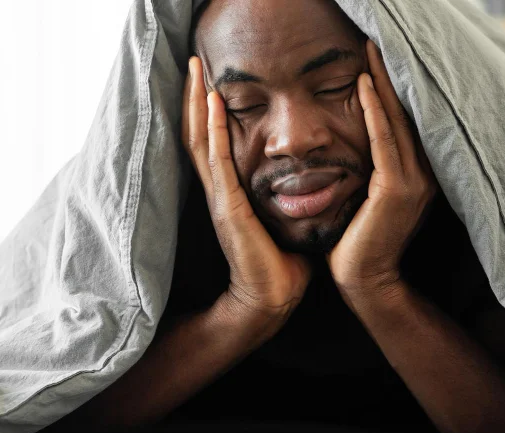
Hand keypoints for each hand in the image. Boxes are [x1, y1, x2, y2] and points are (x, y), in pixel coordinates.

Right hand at [183, 57, 310, 319]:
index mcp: (231, 191)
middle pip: (198, 132)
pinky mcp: (228, 208)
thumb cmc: (281, 263)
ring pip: (200, 140)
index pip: (212, 141)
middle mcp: (220, 190)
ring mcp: (220, 198)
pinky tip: (214, 105)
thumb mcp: (283, 218)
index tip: (209, 78)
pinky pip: (217, 161)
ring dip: (199, 103)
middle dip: (196, 96)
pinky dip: (215, 130)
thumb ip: (287, 196)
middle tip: (194, 60)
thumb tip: (310, 180)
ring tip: (196, 71)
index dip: (208, 109)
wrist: (272, 299)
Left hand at [327, 41, 436, 297]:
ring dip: (384, 82)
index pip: (408, 121)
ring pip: (398, 121)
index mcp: (418, 175)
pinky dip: (375, 111)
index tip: (380, 56)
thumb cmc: (357, 241)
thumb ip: (369, 166)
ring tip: (372, 50)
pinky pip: (384, 141)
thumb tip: (353, 136)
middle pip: (408, 113)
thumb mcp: (367, 195)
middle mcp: (423, 174)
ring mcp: (414, 182)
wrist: (364, 282)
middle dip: (393, 75)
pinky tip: (365, 85)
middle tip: (377, 40)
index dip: (396, 87)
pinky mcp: (396, 191)